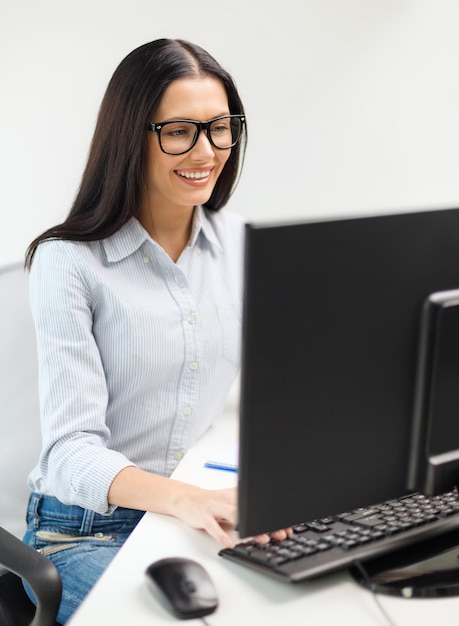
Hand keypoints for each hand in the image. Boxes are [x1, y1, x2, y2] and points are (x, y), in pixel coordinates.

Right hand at [170, 483, 290, 547]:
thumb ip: (247, 512)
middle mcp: (226, 498)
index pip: (257, 503)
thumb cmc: (211, 504)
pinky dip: (221, 535)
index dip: (273, 515)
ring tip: (262, 538)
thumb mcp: (230, 503)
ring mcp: (214, 506)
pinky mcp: (203, 515)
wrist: (186, 499)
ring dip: (249, 527)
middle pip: (249, 509)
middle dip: (266, 521)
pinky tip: (229, 543)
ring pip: (233, 515)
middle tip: (281, 533)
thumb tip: (271, 525)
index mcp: (236, 494)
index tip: (287, 526)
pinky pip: (213, 526)